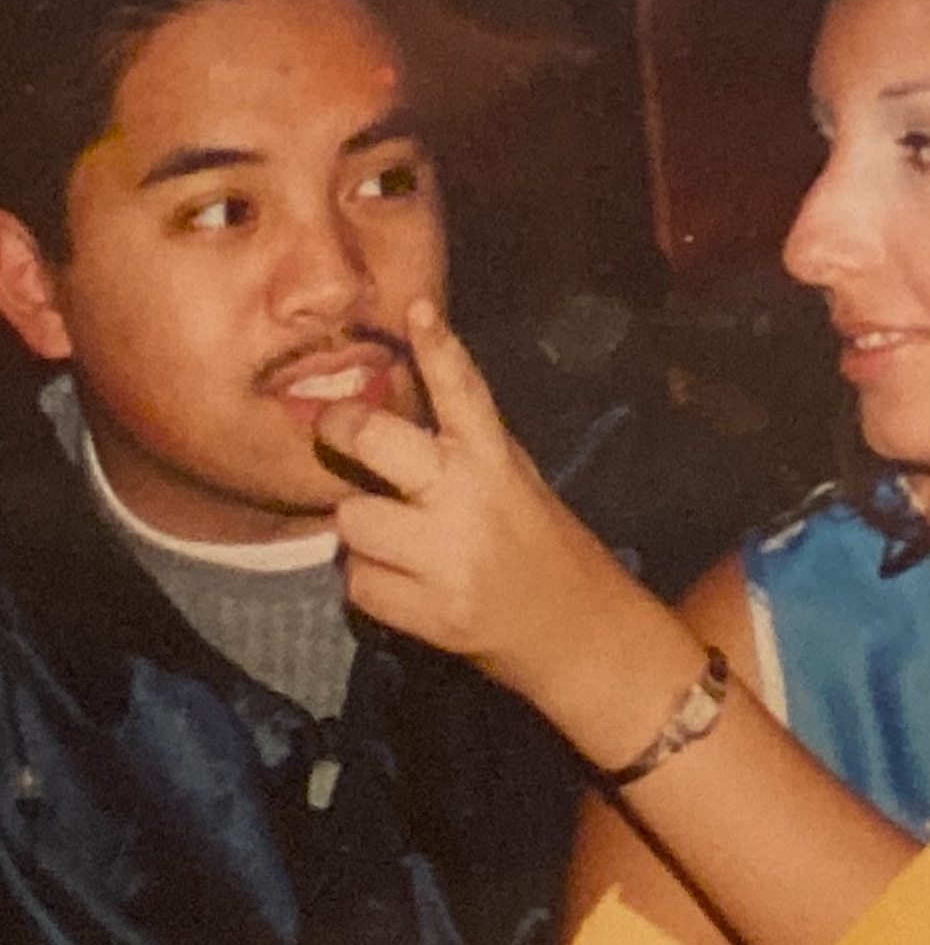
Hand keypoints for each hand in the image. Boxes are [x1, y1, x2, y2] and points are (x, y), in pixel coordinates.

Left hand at [316, 301, 649, 713]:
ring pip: (353, 520)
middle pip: (376, 441)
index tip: (418, 310)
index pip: (465, 392)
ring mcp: (449, 558)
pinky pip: (359, 583)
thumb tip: (382, 420)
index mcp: (495, 460)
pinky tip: (404, 585)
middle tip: (336, 428)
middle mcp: (469, 501)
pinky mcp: (432, 613)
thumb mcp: (513, 479)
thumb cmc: (539, 546)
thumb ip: (461, 448)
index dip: (440, 347)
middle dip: (343, 429)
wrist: (579, 634)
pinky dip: (371, 585)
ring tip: (393, 541)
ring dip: (362, 531)